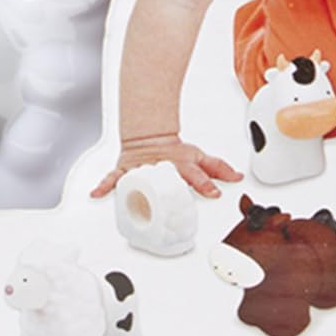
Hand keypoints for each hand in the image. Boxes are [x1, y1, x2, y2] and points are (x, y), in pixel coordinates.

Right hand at [89, 135, 241, 199]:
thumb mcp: (198, 156)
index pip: (195, 174)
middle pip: (166, 178)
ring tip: (130, 197)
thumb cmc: (173, 151)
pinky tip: (97, 193)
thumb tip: (238, 177)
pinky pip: (112, 178)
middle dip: (169, 188)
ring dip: (135, 187)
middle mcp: (160, 167)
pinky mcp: (124, 170)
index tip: (213, 192)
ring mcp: (141, 168)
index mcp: (180, 164)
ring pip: (138, 178)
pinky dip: (104, 185)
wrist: (148, 137)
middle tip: (170, 198)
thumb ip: (218, 168)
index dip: (205, 183)